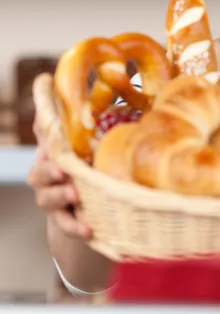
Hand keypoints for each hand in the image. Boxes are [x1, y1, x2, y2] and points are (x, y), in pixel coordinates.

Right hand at [27, 115, 90, 239]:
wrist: (85, 202)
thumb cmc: (86, 161)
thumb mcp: (87, 140)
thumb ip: (81, 118)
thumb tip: (71, 84)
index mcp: (53, 151)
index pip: (44, 139)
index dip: (45, 135)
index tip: (54, 132)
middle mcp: (46, 174)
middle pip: (38, 172)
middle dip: (49, 171)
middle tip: (63, 171)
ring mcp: (52, 197)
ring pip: (47, 198)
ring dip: (59, 196)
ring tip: (75, 195)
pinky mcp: (63, 217)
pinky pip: (64, 224)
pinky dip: (74, 227)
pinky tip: (88, 229)